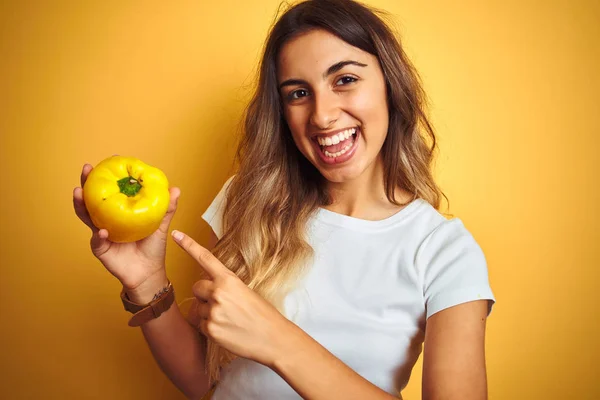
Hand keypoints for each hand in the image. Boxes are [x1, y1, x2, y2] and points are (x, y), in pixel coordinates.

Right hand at [73, 162, 180, 295]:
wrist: (149, 273)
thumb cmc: (153, 247)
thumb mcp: (161, 225)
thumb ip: (166, 208)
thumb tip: (175, 189)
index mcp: (120, 211)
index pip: (112, 189)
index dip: (109, 175)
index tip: (112, 158)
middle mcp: (106, 219)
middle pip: (92, 198)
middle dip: (86, 183)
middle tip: (86, 169)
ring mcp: (100, 233)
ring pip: (86, 216)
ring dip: (81, 204)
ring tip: (79, 192)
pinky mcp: (100, 249)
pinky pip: (97, 241)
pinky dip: (98, 235)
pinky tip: (101, 230)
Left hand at [171, 230, 292, 366]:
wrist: (273, 338)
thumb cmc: (264, 315)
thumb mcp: (246, 291)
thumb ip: (225, 286)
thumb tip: (209, 289)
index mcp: (229, 279)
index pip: (205, 258)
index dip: (189, 245)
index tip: (176, 234)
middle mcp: (218, 293)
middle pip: (196, 287)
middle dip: (205, 294)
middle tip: (223, 304)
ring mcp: (213, 312)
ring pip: (198, 308)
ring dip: (208, 312)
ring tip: (229, 319)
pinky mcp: (210, 329)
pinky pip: (200, 324)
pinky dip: (211, 327)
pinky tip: (227, 330)